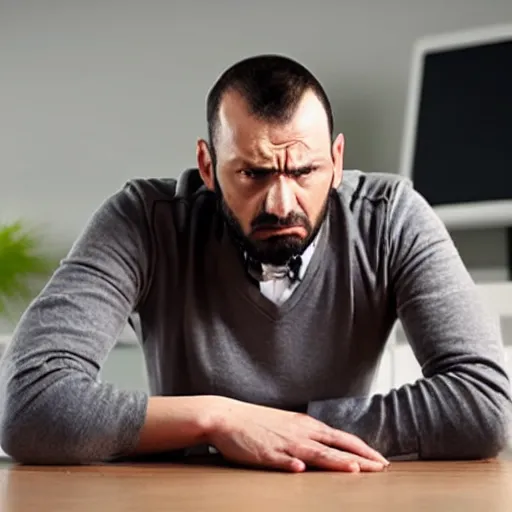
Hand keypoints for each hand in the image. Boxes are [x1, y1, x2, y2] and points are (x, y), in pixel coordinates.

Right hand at [206, 396, 388, 472]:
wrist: (227, 416)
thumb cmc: (257, 423)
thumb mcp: (288, 425)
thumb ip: (307, 435)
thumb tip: (326, 447)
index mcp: (306, 425)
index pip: (341, 438)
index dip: (362, 449)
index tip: (379, 460)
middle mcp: (300, 432)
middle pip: (335, 445)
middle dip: (361, 457)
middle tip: (382, 468)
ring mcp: (284, 443)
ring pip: (314, 453)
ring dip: (335, 461)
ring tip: (354, 468)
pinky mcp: (265, 453)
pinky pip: (281, 460)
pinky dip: (292, 464)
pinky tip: (301, 469)